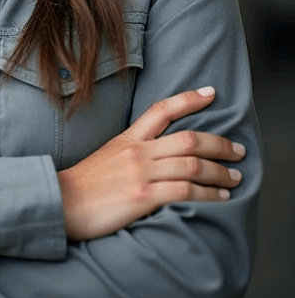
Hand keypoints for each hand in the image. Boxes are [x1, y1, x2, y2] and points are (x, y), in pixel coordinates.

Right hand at [57, 86, 245, 241]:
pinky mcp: (143, 196)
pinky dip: (208, 193)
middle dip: (220, 144)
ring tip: (235, 178)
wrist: (60, 203)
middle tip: (238, 150)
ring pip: (192, 164)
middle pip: (189, 138)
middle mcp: (137, 151)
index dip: (189, 99)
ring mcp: (141, 173)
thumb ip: (132, 151)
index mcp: (128, 139)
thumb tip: (158, 154)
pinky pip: (185, 191)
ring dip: (220, 171)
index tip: (211, 93)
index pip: (162, 109)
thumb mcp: (107, 157)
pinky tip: (219, 197)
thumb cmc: (83, 186)